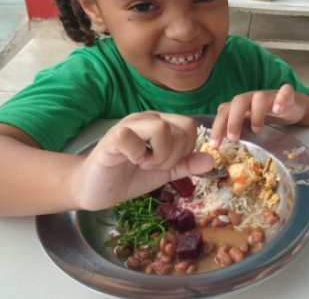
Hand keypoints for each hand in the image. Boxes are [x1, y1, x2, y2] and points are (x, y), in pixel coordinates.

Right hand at [70, 112, 213, 210]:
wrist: (96, 189)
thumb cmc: (129, 177)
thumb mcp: (164, 172)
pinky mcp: (112, 137)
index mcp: (160, 124)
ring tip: (143, 163)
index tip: (168, 163)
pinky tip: (130, 161)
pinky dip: (138, 154)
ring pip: (162, 128)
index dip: (186, 149)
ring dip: (159, 155)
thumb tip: (212, 159)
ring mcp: (129, 125)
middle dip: (175, 155)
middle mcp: (146, 119)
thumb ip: (186, 165)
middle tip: (155, 165)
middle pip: (183, 127)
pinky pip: (133, 137)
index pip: (190, 126)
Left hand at [210, 84, 305, 145]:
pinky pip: (285, 91)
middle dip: (233, 120)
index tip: (215, 145)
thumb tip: (218, 146)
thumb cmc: (267, 116)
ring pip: (259, 97)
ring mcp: (270, 96)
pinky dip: (281, 99)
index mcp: (241, 105)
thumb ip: (235, 128)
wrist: (292, 106)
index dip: (218, 126)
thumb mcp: (248, 122)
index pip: (224, 111)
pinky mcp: (288, 95)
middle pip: (238, 101)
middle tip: (234, 138)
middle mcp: (253, 98)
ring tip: (257, 130)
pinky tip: (278, 110)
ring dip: (256, 113)